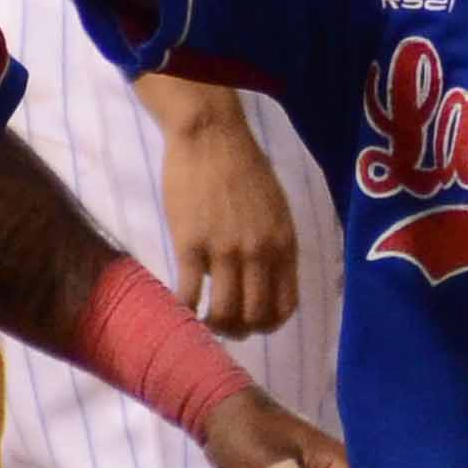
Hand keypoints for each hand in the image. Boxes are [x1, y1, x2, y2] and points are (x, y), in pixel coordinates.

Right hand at [156, 98, 300, 334]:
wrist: (211, 135)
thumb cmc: (244, 166)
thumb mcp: (275, 207)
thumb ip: (273, 245)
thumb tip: (257, 279)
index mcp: (285, 244)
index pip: (285, 305)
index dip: (269, 324)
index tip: (254, 324)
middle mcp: (260, 253)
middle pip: (254, 316)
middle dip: (241, 331)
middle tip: (225, 327)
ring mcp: (225, 250)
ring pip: (224, 313)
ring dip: (214, 326)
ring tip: (203, 321)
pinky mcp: (190, 244)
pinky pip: (189, 293)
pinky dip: (185, 310)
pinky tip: (181, 307)